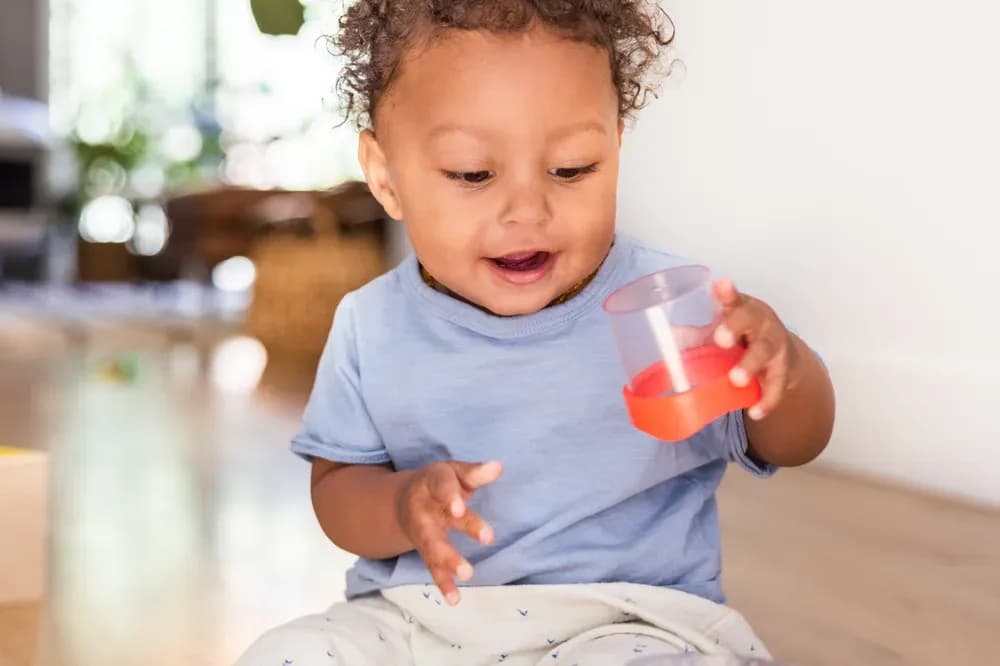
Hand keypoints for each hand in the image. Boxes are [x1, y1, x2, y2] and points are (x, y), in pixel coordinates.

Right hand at [394, 460, 501, 604]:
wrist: (401, 501)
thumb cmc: (438, 483)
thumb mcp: (453, 472)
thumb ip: (475, 473)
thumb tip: (498, 466)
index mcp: (432, 483)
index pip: (442, 486)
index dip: (451, 496)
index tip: (460, 507)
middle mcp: (424, 508)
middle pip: (444, 518)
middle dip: (466, 527)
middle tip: (488, 538)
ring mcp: (423, 532)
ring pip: (435, 547)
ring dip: (450, 561)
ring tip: (467, 574)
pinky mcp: (425, 552)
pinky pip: (433, 568)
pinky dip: (443, 584)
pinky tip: (454, 599)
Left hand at [712, 279, 800, 421]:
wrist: (782, 355)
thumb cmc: (744, 337)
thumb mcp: (723, 331)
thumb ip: (698, 335)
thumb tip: (668, 338)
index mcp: (742, 308)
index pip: (734, 297)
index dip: (727, 293)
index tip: (720, 286)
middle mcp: (761, 322)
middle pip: (752, 319)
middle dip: (735, 327)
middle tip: (720, 340)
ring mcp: (775, 345)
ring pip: (766, 351)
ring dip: (750, 365)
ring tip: (737, 380)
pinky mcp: (783, 370)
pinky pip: (776, 385)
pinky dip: (766, 399)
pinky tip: (755, 411)